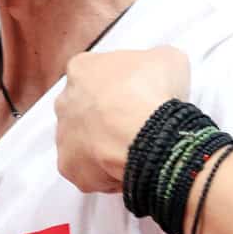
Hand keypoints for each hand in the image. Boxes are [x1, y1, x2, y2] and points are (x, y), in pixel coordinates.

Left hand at [55, 46, 189, 192]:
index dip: (121, 87)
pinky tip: (125, 168)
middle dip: (106, 117)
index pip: (96, 74)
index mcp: (83, 68)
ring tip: (132, 150)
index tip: (139, 96)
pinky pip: (86, 171)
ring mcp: (64, 135)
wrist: (146, 135)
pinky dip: (103, 174)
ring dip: (102, 146)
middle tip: (135, 125)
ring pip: (82, 141)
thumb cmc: (153, 94)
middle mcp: (64, 100)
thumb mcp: (168, 59)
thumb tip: (159, 72)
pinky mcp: (69, 166)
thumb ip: (155, 61)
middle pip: (84, 108)